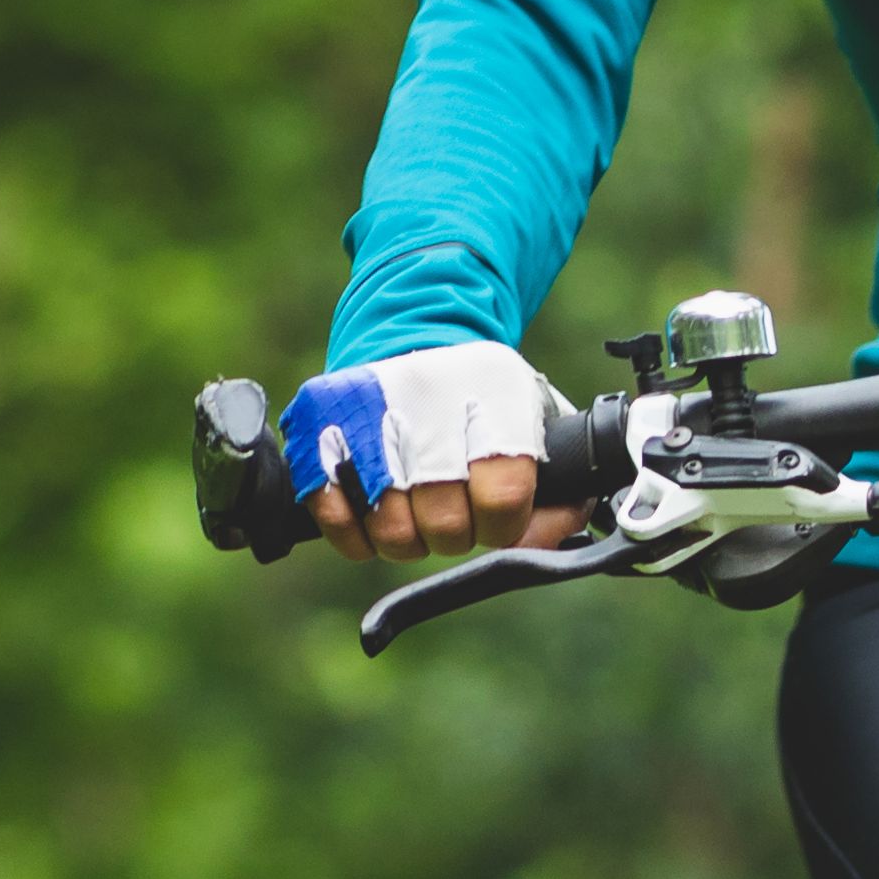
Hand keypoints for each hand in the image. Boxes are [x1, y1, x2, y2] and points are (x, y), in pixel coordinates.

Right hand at [279, 341, 583, 559]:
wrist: (414, 334)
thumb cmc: (486, 400)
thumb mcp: (540, 424)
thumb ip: (562, 490)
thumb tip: (542, 545)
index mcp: (494, 392)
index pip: (504, 495)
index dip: (504, 524)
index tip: (501, 515)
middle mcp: (429, 396)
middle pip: (445, 523)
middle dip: (456, 533)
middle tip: (457, 513)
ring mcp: (366, 409)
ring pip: (391, 531)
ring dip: (408, 537)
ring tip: (417, 509)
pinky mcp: (316, 425)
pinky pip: (336, 520)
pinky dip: (358, 533)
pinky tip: (375, 511)